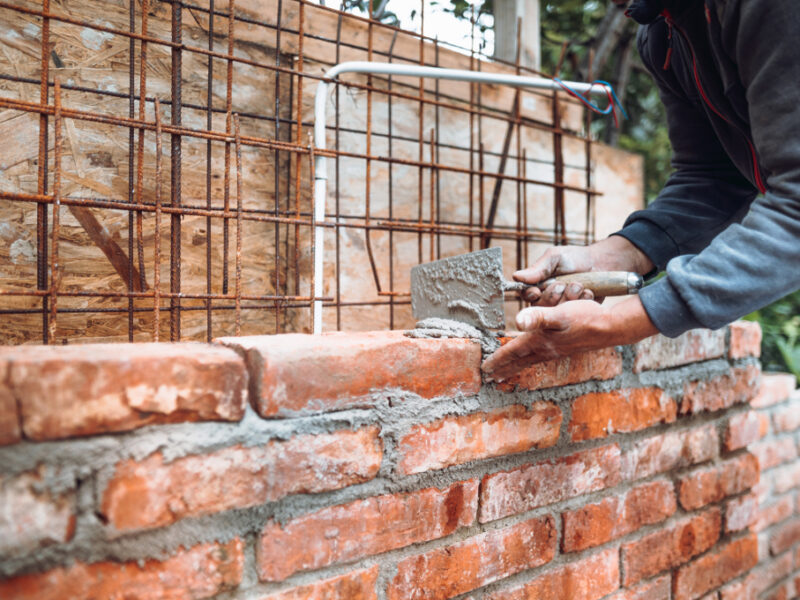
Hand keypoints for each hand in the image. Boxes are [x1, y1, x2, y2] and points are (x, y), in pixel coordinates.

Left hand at [481, 296, 657, 380]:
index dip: (497, 359)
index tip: (484, 368)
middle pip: (518, 361)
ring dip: (515, 367)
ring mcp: (555, 351)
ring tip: (504, 373)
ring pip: (528, 361)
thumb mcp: (559, 314)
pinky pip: (539, 357)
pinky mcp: (563, 348)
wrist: (609, 327)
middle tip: (490, 378)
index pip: (512, 352)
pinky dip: (528, 360)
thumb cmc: (584, 318)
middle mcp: (545, 349)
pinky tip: (531, 358)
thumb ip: (538, 316)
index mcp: (539, 341)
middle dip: (503, 369)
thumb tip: (518, 321)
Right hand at [514, 236, 653, 305]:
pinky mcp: (578, 312)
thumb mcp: (554, 258)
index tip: (536, 291)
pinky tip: (589, 291)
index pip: (526, 295)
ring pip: (558, 311)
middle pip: (540, 307)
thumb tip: (516, 277)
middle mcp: (549, 298)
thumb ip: (537, 269)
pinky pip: (576, 313)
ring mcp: (563, 306)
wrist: (602, 263)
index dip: (530, 295)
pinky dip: (583, 300)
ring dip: (569, 296)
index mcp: (539, 284)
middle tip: (562, 284)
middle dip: (552, 295)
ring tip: (579, 285)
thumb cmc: (575, 258)